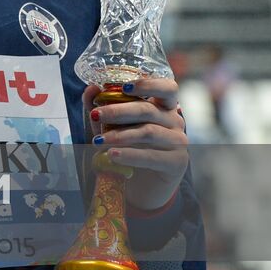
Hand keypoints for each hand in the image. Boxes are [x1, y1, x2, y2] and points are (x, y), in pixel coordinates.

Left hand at [84, 77, 188, 211]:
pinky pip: (152, 156)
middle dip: (119, 111)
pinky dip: (130, 155)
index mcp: (163, 107)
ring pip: (148, 132)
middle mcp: (174, 121)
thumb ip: (101, 106)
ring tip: (98, 141)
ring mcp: (178, 142)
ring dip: (120, 135)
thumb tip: (92, 88)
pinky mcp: (177, 163)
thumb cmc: (127, 147)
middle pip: (149, 110)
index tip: (124, 88)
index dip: (149, 84)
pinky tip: (112, 155)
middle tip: (96, 115)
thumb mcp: (111, 125)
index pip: (167, 88)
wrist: (138, 184)